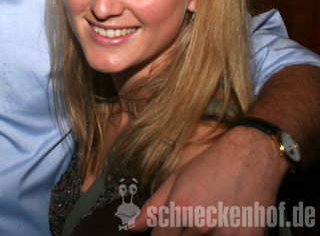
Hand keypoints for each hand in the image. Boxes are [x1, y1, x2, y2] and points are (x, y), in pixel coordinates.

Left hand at [134, 126, 286, 234]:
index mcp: (180, 209)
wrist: (252, 155)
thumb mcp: (176, 180)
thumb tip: (132, 228)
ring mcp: (227, 234)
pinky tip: (227, 223)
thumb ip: (152, 207)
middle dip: (185, 234)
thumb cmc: (212, 165)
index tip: (168, 231)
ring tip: (212, 218)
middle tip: (196, 217)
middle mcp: (201, 224)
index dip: (162, 235)